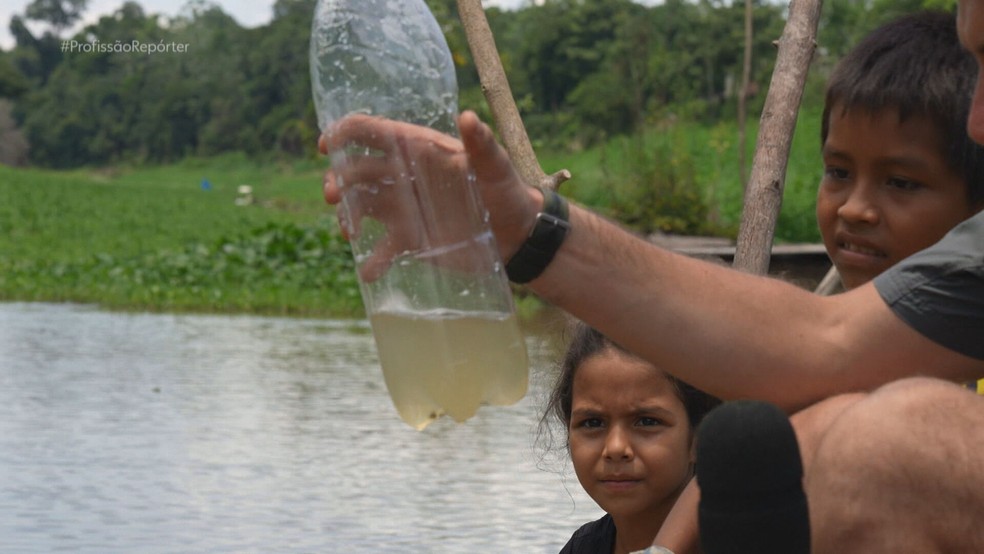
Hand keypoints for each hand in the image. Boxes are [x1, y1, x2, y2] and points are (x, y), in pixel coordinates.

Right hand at [320, 111, 539, 279]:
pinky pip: (380, 250)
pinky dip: (371, 262)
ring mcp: (403, 208)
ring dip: (346, 216)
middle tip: (333, 196)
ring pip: (359, 207)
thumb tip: (467, 117)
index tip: (325, 145)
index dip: (342, 132)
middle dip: (336, 180)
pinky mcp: (409, 239)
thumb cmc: (508, 192)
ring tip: (350, 232)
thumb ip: (481, 144)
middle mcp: (403, 176)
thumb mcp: (496, 167)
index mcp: (417, 149)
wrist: (518, 237)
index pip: (370, 131)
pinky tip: (369, 272)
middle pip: (354, 170)